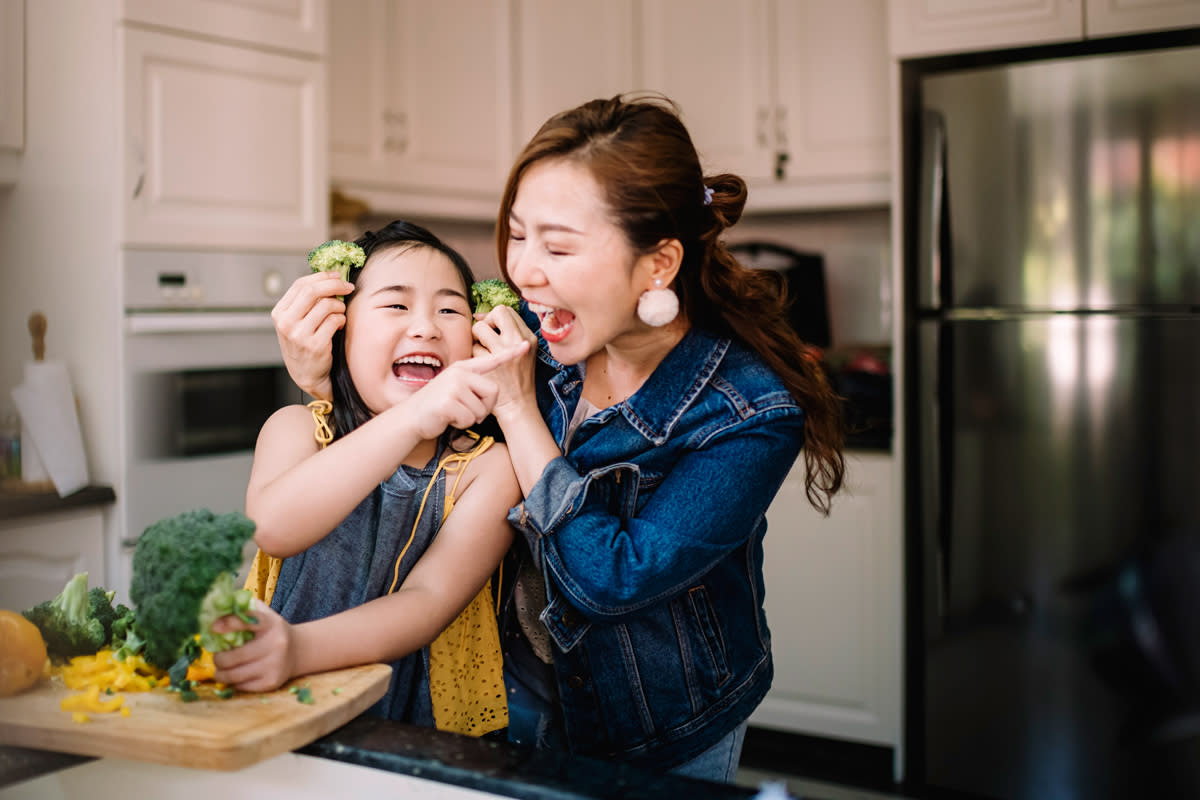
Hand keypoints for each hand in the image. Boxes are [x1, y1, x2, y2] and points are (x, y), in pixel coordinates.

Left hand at [211, 599, 296, 692]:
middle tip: (217, 657)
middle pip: (235, 656)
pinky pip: (242, 686)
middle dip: (219, 658)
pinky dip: (233, 683)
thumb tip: (216, 607)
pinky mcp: (272, 682)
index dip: (228, 623)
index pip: (248, 621)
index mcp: (271, 624)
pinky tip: (235, 677)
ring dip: (221, 673)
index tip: (214, 627)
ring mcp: (274, 665)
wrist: (299, 651)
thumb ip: (244, 609)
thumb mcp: (264, 615)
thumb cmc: (272, 631)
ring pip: (235, 675)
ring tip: (219, 670)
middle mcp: (275, 644)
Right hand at [272, 272, 354, 401]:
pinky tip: (339, 326)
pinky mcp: (315, 345)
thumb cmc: (304, 344)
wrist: (306, 374)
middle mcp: (286, 323)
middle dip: (335, 285)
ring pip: (327, 305)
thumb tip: (330, 277)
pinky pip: (335, 321)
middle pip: (313, 291)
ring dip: (340, 307)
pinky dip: (342, 320)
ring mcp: (299, 335)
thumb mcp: (296, 322)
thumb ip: (305, 302)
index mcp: (279, 313)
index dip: (322, 277)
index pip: (301, 285)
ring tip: (340, 314)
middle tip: (348, 287)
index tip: (337, 276)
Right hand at [400, 340, 530, 438]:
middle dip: (486, 407)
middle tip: (469, 411)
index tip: (525, 346)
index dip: (510, 354)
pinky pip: (469, 418)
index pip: (491, 360)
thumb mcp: (455, 387)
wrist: (411, 417)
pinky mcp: (448, 402)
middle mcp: (459, 373)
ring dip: (472, 418)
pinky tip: (449, 418)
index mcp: (464, 368)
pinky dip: (462, 423)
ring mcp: (453, 386)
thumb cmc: (438, 405)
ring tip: (455, 413)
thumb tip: (493, 390)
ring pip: (482, 409)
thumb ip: (472, 383)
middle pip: (493, 391)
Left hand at [472, 306, 538, 422]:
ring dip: (476, 340)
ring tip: (481, 353)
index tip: (489, 328)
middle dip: (486, 322)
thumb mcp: (522, 353)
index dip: (494, 317)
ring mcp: (505, 352)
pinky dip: (473, 356)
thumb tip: (479, 316)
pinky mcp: (491, 363)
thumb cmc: (516, 379)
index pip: (507, 311)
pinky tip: (480, 366)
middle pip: (497, 313)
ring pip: (480, 328)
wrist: (518, 405)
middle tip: (484, 338)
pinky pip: (473, 348)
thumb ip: (507, 334)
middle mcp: (518, 341)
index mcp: (528, 338)